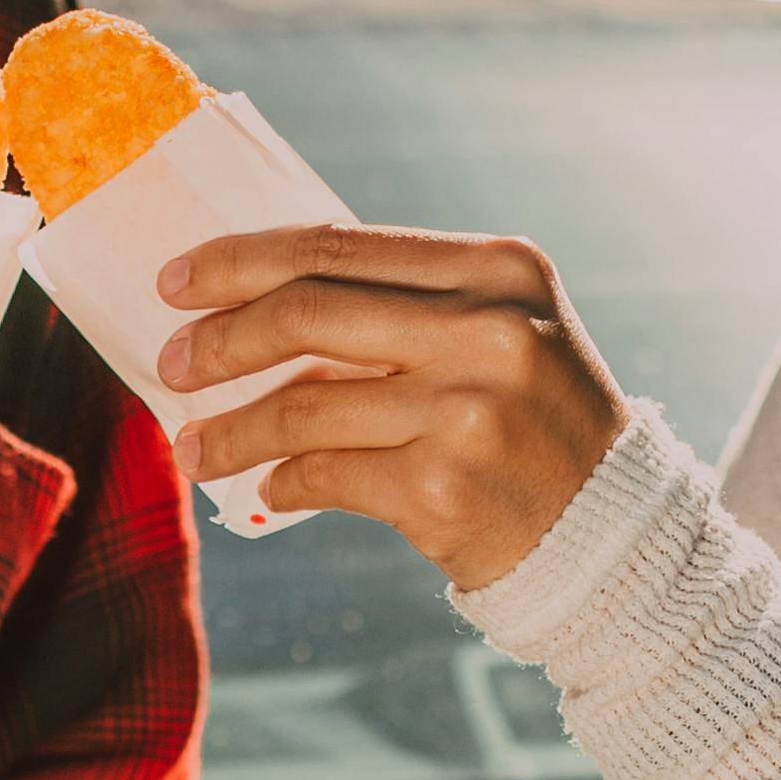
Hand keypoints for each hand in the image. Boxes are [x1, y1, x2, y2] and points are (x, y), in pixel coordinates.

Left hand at [150, 224, 629, 587]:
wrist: (610, 534)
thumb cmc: (532, 421)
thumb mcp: (499, 331)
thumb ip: (402, 303)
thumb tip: (251, 298)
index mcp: (499, 269)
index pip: (337, 245)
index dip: (240, 260)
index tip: (175, 281)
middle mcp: (489, 331)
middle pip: (306, 313)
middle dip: (218, 341)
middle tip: (170, 364)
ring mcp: (467, 412)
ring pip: (301, 406)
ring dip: (230, 431)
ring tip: (193, 449)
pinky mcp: (443, 491)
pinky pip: (323, 475)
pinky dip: (282, 481)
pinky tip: (267, 487)